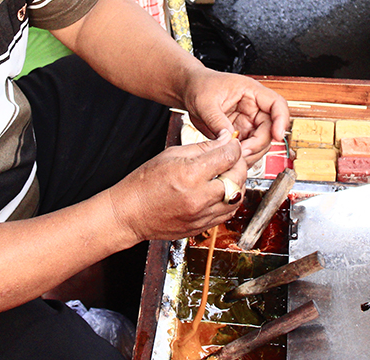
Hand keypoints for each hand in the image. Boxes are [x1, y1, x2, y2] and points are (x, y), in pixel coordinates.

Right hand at [111, 130, 247, 242]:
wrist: (130, 214)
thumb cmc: (144, 183)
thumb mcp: (171, 155)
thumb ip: (202, 148)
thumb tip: (223, 141)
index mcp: (190, 175)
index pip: (228, 156)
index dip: (233, 145)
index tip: (230, 142)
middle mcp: (199, 197)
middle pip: (238, 176)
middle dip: (239, 163)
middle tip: (232, 156)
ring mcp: (202, 215)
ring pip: (238, 197)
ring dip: (237, 182)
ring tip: (227, 173)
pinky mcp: (202, 227)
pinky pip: (228, 213)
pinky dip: (230, 200)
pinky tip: (222, 191)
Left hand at [182, 68, 290, 163]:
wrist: (190, 91)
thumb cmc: (200, 86)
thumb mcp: (205, 102)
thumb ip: (217, 121)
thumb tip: (228, 139)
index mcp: (251, 92)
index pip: (277, 104)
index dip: (281, 120)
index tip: (277, 135)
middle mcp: (253, 107)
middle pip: (270, 128)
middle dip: (259, 143)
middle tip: (243, 152)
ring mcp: (248, 121)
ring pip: (261, 141)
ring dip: (252, 152)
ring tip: (235, 158)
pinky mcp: (240, 133)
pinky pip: (248, 147)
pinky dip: (243, 156)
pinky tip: (233, 160)